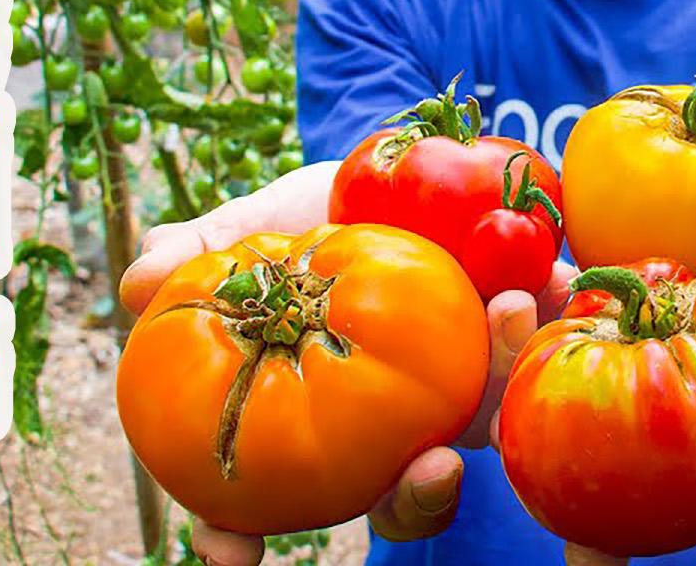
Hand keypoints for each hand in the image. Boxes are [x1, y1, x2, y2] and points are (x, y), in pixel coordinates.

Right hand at [121, 164, 576, 559]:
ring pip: (494, 417)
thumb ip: (199, 259)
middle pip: (410, 494)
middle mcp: (404, 427)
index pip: (286, 504)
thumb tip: (134, 279)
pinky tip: (561, 276)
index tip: (229, 556)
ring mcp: (472, 385)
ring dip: (507, 379)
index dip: (243, 538)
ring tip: (510, 312)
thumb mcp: (248, 232)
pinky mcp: (530, 327)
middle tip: (434, 470)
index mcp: (330, 427)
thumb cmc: (309, 222)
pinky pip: (552, 334)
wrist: (394, 168)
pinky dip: (559, 308)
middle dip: (422, 499)